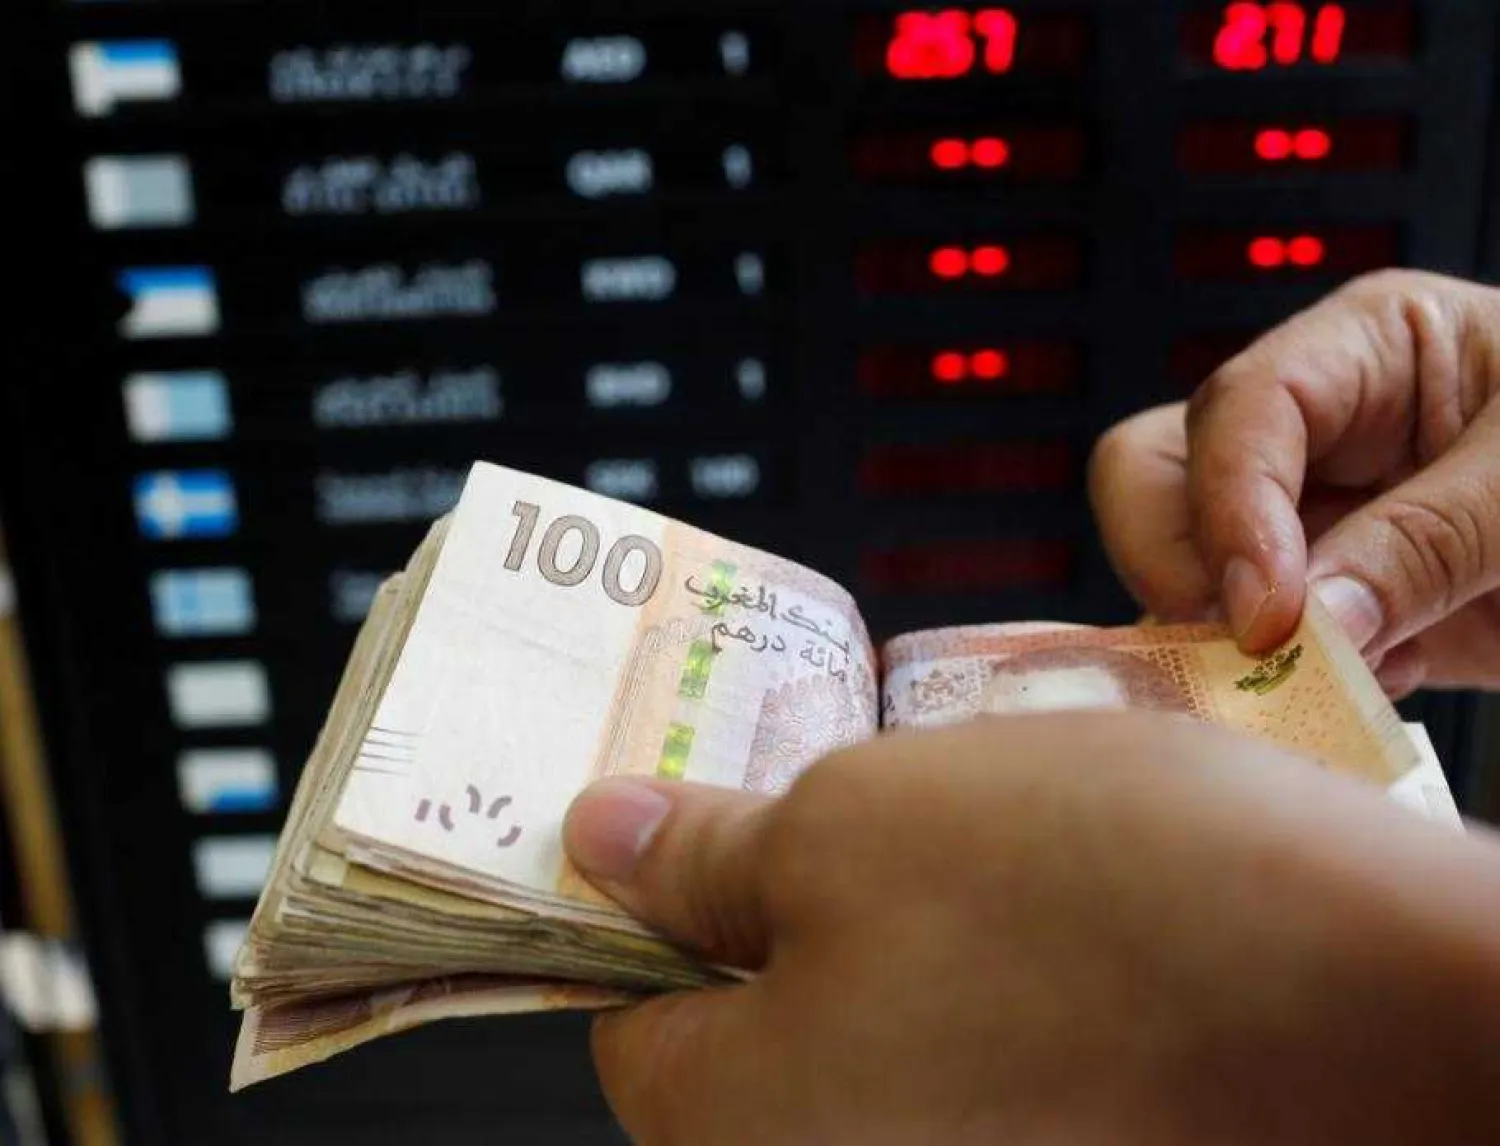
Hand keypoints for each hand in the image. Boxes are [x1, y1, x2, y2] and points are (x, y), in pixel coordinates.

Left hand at [566, 717, 1499, 1144]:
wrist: (1387, 1001)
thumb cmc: (1098, 901)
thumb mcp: (856, 823)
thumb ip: (700, 850)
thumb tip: (596, 840)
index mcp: (739, 1133)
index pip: (632, 1019)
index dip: (658, 900)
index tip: (701, 818)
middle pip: (757, 1034)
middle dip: (786, 908)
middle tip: (860, 799)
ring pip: (877, 1038)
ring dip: (900, 935)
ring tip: (981, 839)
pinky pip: (980, 1061)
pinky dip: (988, 983)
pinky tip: (1055, 908)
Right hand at [1089, 270, 1499, 697]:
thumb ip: (1428, 543)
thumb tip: (1305, 625)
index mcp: (1370, 348)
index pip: (1242, 408)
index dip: (1232, 508)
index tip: (1268, 617)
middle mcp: (1317, 429)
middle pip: (1157, 469)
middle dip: (1188, 561)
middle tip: (1255, 646)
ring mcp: (1313, 517)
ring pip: (1177, 559)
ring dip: (1220, 631)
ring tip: (1324, 679)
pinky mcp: (1333, 601)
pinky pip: (1246, 638)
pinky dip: (1276, 683)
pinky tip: (1362, 693)